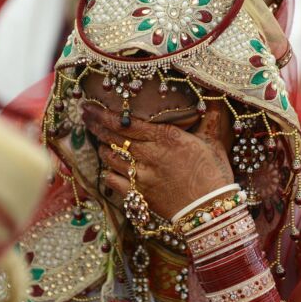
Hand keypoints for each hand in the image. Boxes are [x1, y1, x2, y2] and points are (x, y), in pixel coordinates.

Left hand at [82, 102, 233, 219]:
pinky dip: (107, 173)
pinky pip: (112, 181)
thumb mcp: (214, 141)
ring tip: (100, 142)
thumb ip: (210, 116)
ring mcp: (142, 175)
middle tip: (85, 117)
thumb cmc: (214, 173)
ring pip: (110, 157)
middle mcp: (150, 153)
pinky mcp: (139, 194)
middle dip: (96, 125)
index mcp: (167, 137)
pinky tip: (108, 169)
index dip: (104, 114)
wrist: (211, 209)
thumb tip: (215, 93)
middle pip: (113, 137)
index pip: (127, 122)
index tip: (91, 107)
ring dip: (102, 148)